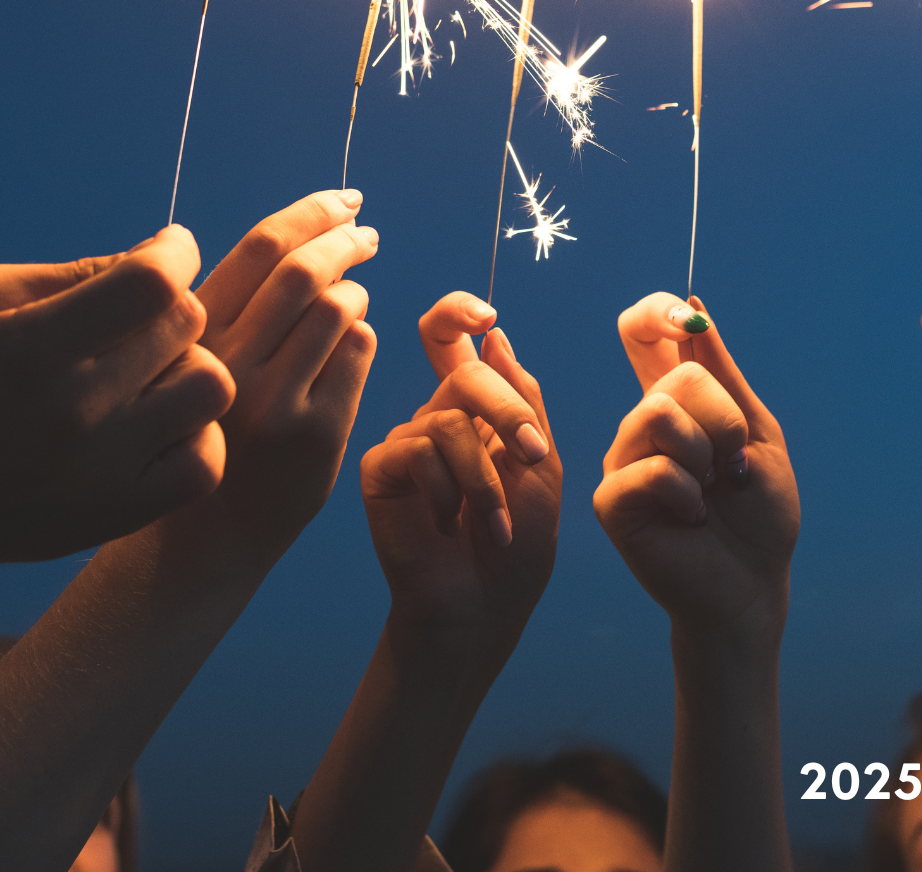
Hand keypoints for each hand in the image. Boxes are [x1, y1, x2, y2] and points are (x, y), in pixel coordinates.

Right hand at [0, 225, 234, 580]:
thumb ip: (66, 273)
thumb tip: (155, 253)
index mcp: (30, 349)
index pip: (150, 283)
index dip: (174, 252)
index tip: (167, 250)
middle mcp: (75, 410)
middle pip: (185, 325)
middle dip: (170, 305)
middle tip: (137, 320)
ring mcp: (104, 469)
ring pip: (210, 388)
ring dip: (188, 367)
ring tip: (148, 373)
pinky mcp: (121, 513)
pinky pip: (207, 461)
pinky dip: (196, 434)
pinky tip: (158, 424)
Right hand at [189, 190, 379, 552]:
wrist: (208, 532)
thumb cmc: (206, 428)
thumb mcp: (197, 361)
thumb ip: (233, 306)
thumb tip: (299, 233)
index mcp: (192, 336)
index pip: (259, 248)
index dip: (310, 211)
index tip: (343, 199)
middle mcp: (228, 365)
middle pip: (305, 271)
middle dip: (345, 238)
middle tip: (366, 232)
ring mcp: (275, 403)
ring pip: (338, 307)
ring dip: (354, 289)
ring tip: (352, 292)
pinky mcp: (317, 435)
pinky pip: (358, 352)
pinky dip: (361, 334)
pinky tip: (349, 342)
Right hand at [360, 293, 559, 646]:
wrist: (482, 609)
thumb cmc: (518, 547)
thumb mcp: (541, 466)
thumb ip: (524, 400)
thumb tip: (495, 335)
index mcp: (476, 411)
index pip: (453, 340)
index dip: (458, 312)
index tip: (487, 315)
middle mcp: (436, 418)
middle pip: (464, 373)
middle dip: (508, 412)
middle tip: (533, 456)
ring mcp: (406, 442)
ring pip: (448, 419)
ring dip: (485, 478)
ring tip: (494, 524)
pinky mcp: (380, 469)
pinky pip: (417, 450)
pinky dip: (449, 490)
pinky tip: (449, 525)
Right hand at [597, 294, 797, 636]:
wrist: (753, 583)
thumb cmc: (759, 514)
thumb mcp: (758, 433)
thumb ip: (725, 375)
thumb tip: (695, 308)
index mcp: (673, 401)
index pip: (641, 333)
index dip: (655, 312)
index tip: (683, 318)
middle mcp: (640, 424)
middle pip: (676, 377)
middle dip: (724, 421)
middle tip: (731, 467)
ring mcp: (622, 459)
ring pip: (661, 414)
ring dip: (707, 456)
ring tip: (710, 493)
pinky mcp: (611, 499)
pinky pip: (654, 468)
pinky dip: (690, 494)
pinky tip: (692, 518)